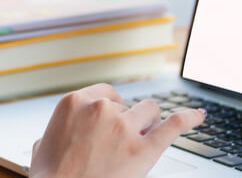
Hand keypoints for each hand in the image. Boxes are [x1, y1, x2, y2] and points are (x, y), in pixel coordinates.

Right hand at [29, 84, 205, 177]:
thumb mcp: (43, 145)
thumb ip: (56, 130)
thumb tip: (60, 134)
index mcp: (74, 102)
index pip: (107, 93)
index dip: (112, 109)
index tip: (112, 120)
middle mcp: (100, 109)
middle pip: (128, 104)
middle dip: (127, 121)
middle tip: (118, 144)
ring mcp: (124, 127)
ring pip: (150, 111)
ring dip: (148, 124)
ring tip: (140, 140)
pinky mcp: (144, 149)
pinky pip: (174, 125)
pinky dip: (189, 118)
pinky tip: (198, 116)